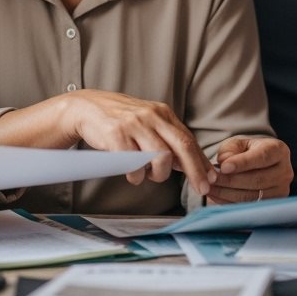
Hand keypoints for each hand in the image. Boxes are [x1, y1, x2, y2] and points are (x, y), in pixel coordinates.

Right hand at [64, 90, 216, 196]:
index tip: (211, 178)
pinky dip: (136, 176)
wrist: (86, 107)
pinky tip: (132, 174)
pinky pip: (134, 164)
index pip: (188, 139)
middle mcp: (151, 116)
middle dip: (195, 170)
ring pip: (159, 157)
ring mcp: (134, 125)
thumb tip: (190, 162)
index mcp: (162, 113)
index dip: (201, 161)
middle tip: (202, 188)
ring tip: (149, 175)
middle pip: (182, 146)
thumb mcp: (147, 122)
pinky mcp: (116, 135)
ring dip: (158, 174)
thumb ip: (167, 139)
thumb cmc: (120, 119)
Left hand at [206, 137, 292, 204]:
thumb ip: (230, 151)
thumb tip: (224, 165)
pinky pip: (248, 206)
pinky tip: (215, 196)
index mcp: (278, 150)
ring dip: (227, 193)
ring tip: (209, 188)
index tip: (223, 167)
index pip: (262, 157)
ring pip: (252, 196)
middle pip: (257, 179)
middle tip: (210, 179)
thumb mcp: (237, 144)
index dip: (242, 163)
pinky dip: (229, 202)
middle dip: (231, 180)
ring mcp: (281, 191)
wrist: (256, 165)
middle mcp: (284, 172)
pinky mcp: (272, 205)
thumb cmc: (245, 152)